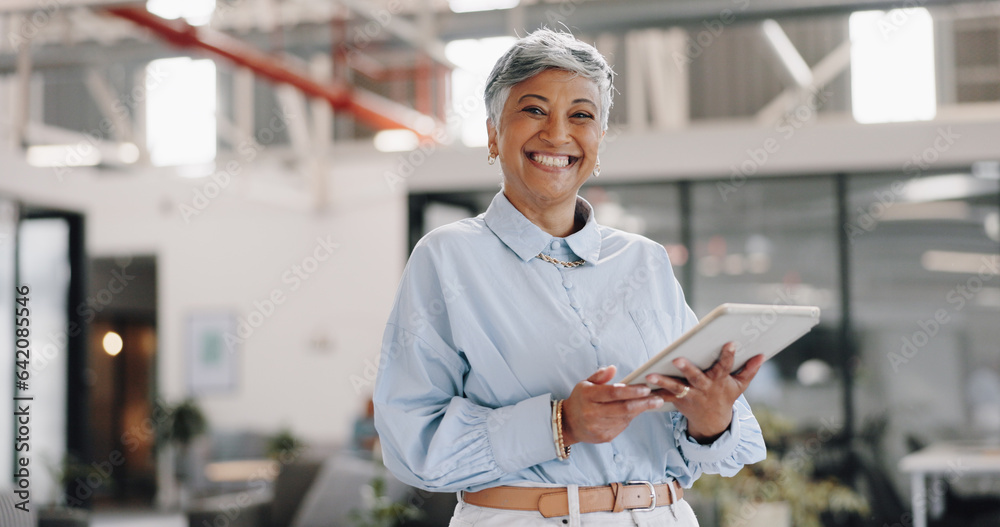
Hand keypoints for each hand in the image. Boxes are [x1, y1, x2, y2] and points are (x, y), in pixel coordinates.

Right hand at [562, 365, 664, 445]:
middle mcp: (591, 413)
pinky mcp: (603, 437)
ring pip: (625, 418)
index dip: (631, 391)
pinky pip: (622, 427)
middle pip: (623, 408)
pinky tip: (636, 411)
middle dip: (643, 403)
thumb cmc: (581, 400)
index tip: (646, 388)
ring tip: (651, 403)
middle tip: (657, 399)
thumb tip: (612, 368)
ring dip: (639, 410)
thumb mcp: (585, 383)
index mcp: (588, 396)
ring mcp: (597, 427)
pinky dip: (630, 418)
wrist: (568, 423)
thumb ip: (600, 376)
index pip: (613, 393)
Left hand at [644, 343, 763, 442]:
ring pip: (676, 388)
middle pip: (695, 378)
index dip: (728, 355)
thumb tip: (762, 354)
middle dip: (687, 369)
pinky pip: (663, 397)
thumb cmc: (725, 396)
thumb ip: (750, 370)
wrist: (712, 422)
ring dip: (663, 382)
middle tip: (677, 359)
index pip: (725, 366)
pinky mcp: (678, 401)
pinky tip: (641, 385)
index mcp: (719, 381)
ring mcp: (690, 396)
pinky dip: (653, 393)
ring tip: (651, 375)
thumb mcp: (739, 385)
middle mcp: (704, 388)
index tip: (730, 343)